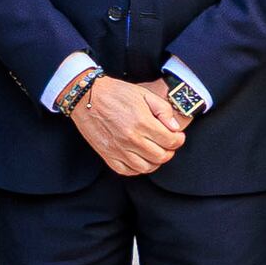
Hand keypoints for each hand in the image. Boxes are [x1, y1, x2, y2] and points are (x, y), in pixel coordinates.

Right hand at [70, 75, 188, 178]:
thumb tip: (175, 127)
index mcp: (142, 122)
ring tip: (155, 151)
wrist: (86, 96)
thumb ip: (163, 110)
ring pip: (146, 167)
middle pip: (161, 156)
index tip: (178, 136)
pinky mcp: (108, 155)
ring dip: (155, 161)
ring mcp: (119, 149)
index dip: (179, 140)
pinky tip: (139, 158)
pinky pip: (127, 171)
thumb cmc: (115, 93)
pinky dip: (137, 168)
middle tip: (168, 143)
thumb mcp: (144, 94)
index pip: (170, 141)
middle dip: (170, 151)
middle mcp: (131, 139)